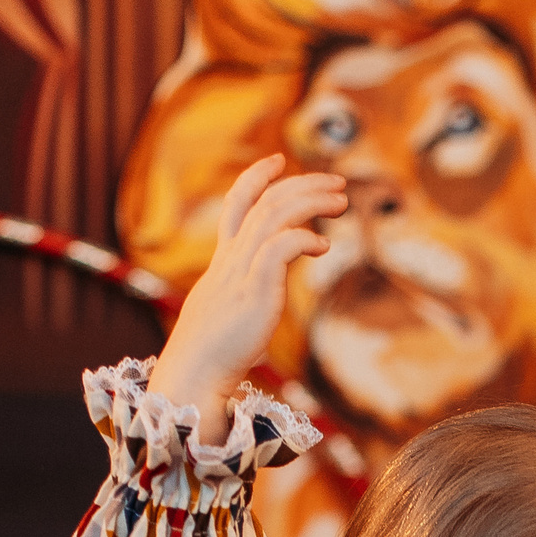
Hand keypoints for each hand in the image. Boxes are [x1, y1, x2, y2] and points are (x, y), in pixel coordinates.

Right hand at [149, 155, 348, 442]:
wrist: (194, 375)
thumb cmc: (211, 355)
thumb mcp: (226, 313)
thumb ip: (244, 293)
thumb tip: (261, 293)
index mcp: (223, 262)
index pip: (236, 204)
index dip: (256, 177)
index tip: (278, 160)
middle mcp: (231, 259)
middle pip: (264, 202)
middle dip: (302, 184)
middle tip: (336, 182)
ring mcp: (241, 273)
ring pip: (274, 215)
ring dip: (311, 202)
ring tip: (341, 201)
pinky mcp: (254, 291)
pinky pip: (280, 247)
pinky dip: (304, 238)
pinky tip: (323, 246)